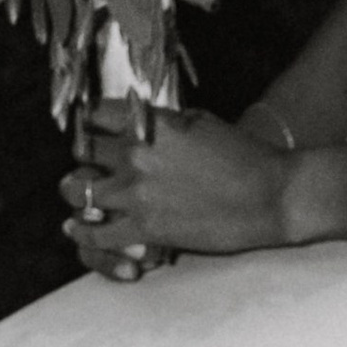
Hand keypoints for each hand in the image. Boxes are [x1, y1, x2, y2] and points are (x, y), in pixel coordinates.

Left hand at [64, 106, 293, 278]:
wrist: (269, 196)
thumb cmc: (242, 156)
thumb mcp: (199, 122)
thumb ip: (162, 122)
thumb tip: (142, 124)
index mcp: (148, 122)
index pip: (95, 114)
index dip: (90, 122)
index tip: (92, 131)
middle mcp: (136, 153)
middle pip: (82, 149)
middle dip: (85, 156)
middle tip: (91, 166)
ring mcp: (137, 192)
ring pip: (78, 189)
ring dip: (77, 192)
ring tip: (80, 196)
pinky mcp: (145, 228)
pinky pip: (96, 232)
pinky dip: (84, 232)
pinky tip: (78, 228)